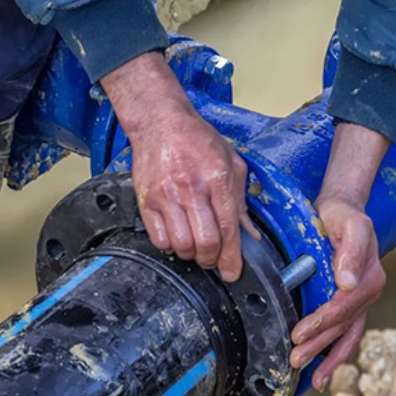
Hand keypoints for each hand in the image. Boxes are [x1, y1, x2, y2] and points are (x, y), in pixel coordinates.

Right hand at [101, 52, 257, 280]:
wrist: (160, 123)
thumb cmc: (197, 140)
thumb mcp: (231, 162)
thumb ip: (240, 199)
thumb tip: (249, 233)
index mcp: (217, 177)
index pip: (228, 229)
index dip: (232, 257)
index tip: (232, 272)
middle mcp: (191, 188)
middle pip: (205, 243)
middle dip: (213, 260)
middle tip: (214, 259)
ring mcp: (166, 196)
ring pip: (182, 246)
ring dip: (192, 254)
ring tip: (196, 246)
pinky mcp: (146, 201)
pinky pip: (159, 240)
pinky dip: (171, 247)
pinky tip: (178, 236)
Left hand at [287, 121, 390, 390]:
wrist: (342, 208)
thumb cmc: (344, 215)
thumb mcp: (351, 224)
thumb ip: (352, 251)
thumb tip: (348, 283)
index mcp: (370, 277)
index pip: (343, 308)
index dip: (321, 323)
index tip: (298, 334)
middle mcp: (369, 292)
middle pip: (343, 326)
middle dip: (319, 346)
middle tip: (295, 359)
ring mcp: (361, 299)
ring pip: (347, 335)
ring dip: (330, 358)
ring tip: (314, 379)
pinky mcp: (351, 301)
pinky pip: (347, 331)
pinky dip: (336, 351)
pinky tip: (322, 366)